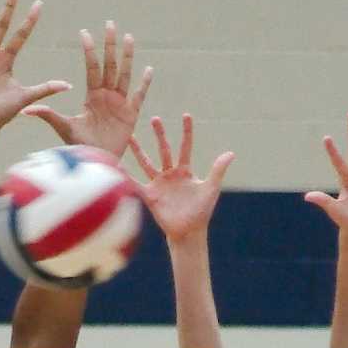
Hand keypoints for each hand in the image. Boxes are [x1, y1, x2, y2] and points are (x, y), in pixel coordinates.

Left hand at [23, 21, 151, 158]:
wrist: (98, 163)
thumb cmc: (81, 147)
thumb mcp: (64, 128)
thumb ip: (49, 115)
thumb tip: (26, 110)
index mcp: (92, 95)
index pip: (91, 67)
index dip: (89, 50)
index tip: (85, 32)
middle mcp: (107, 95)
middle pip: (109, 65)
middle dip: (109, 45)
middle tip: (110, 24)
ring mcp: (120, 103)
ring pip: (124, 74)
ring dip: (127, 57)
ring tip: (129, 38)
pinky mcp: (131, 114)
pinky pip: (139, 95)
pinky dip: (144, 83)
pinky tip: (149, 69)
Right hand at [127, 115, 233, 245]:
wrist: (189, 232)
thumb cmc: (201, 211)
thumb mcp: (210, 188)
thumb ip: (218, 170)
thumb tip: (231, 153)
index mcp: (185, 171)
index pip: (185, 147)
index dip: (187, 132)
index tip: (186, 115)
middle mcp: (170, 174)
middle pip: (164, 150)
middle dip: (160, 134)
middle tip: (155, 118)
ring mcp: (159, 183)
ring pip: (147, 162)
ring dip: (138, 150)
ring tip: (130, 136)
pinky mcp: (150, 194)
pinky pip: (136, 183)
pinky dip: (126, 176)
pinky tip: (117, 166)